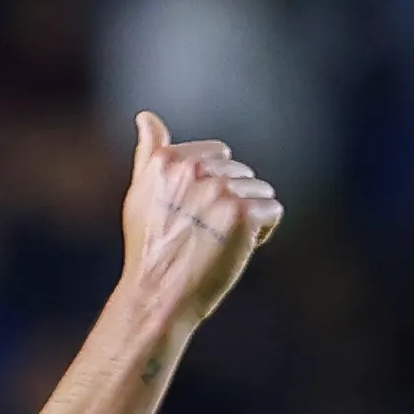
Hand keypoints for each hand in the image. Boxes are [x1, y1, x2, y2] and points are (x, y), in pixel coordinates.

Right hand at [121, 112, 283, 327]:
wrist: (159, 296)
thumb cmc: (150, 250)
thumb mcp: (141, 193)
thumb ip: (150, 153)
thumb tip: (146, 117)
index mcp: (168, 160)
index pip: (219, 155)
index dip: (213, 186)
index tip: (193, 215)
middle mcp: (194, 170)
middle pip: (242, 173)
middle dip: (232, 202)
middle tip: (204, 235)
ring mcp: (220, 190)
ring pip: (260, 191)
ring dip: (249, 218)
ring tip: (219, 243)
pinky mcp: (242, 214)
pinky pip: (272, 212)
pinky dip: (262, 233)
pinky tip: (236, 250)